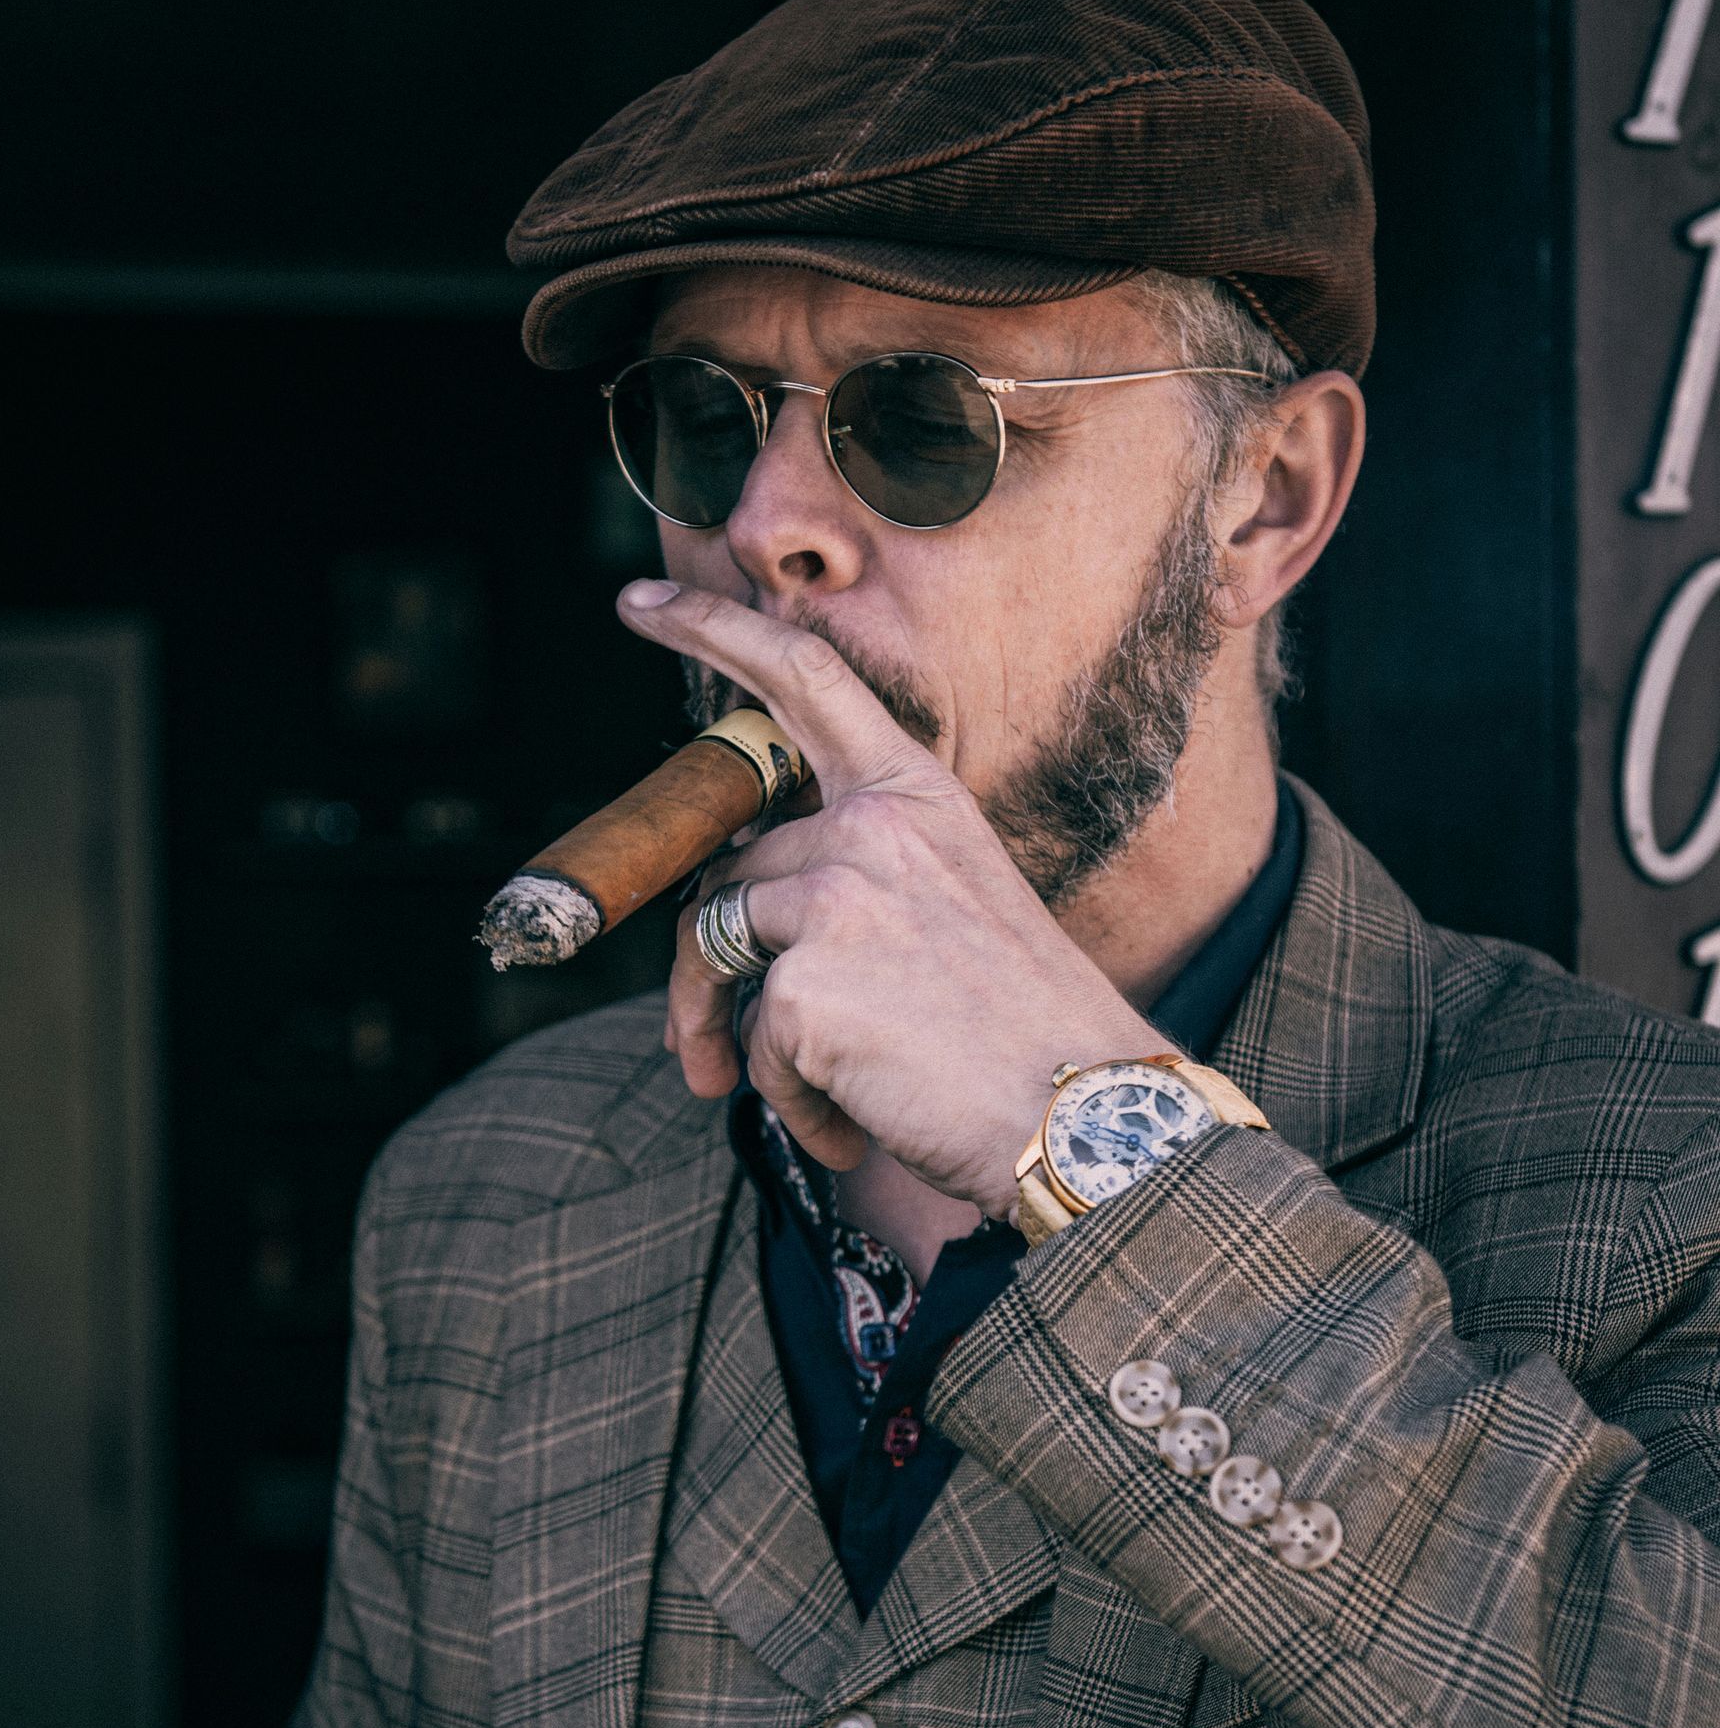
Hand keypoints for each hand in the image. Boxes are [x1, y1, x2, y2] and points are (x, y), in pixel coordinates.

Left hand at [620, 578, 1154, 1214]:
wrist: (1085, 1115)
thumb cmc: (1023, 1033)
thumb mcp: (953, 910)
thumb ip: (860, 879)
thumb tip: (737, 917)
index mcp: (915, 796)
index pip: (804, 679)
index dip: (714, 629)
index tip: (642, 604)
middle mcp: (872, 826)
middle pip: (727, 874)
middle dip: (705, 969)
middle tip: (709, 1048)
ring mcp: (835, 896)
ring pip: (715, 953)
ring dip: (735, 1040)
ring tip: (815, 1098)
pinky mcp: (805, 981)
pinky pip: (754, 1043)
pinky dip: (792, 1100)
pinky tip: (854, 1123)